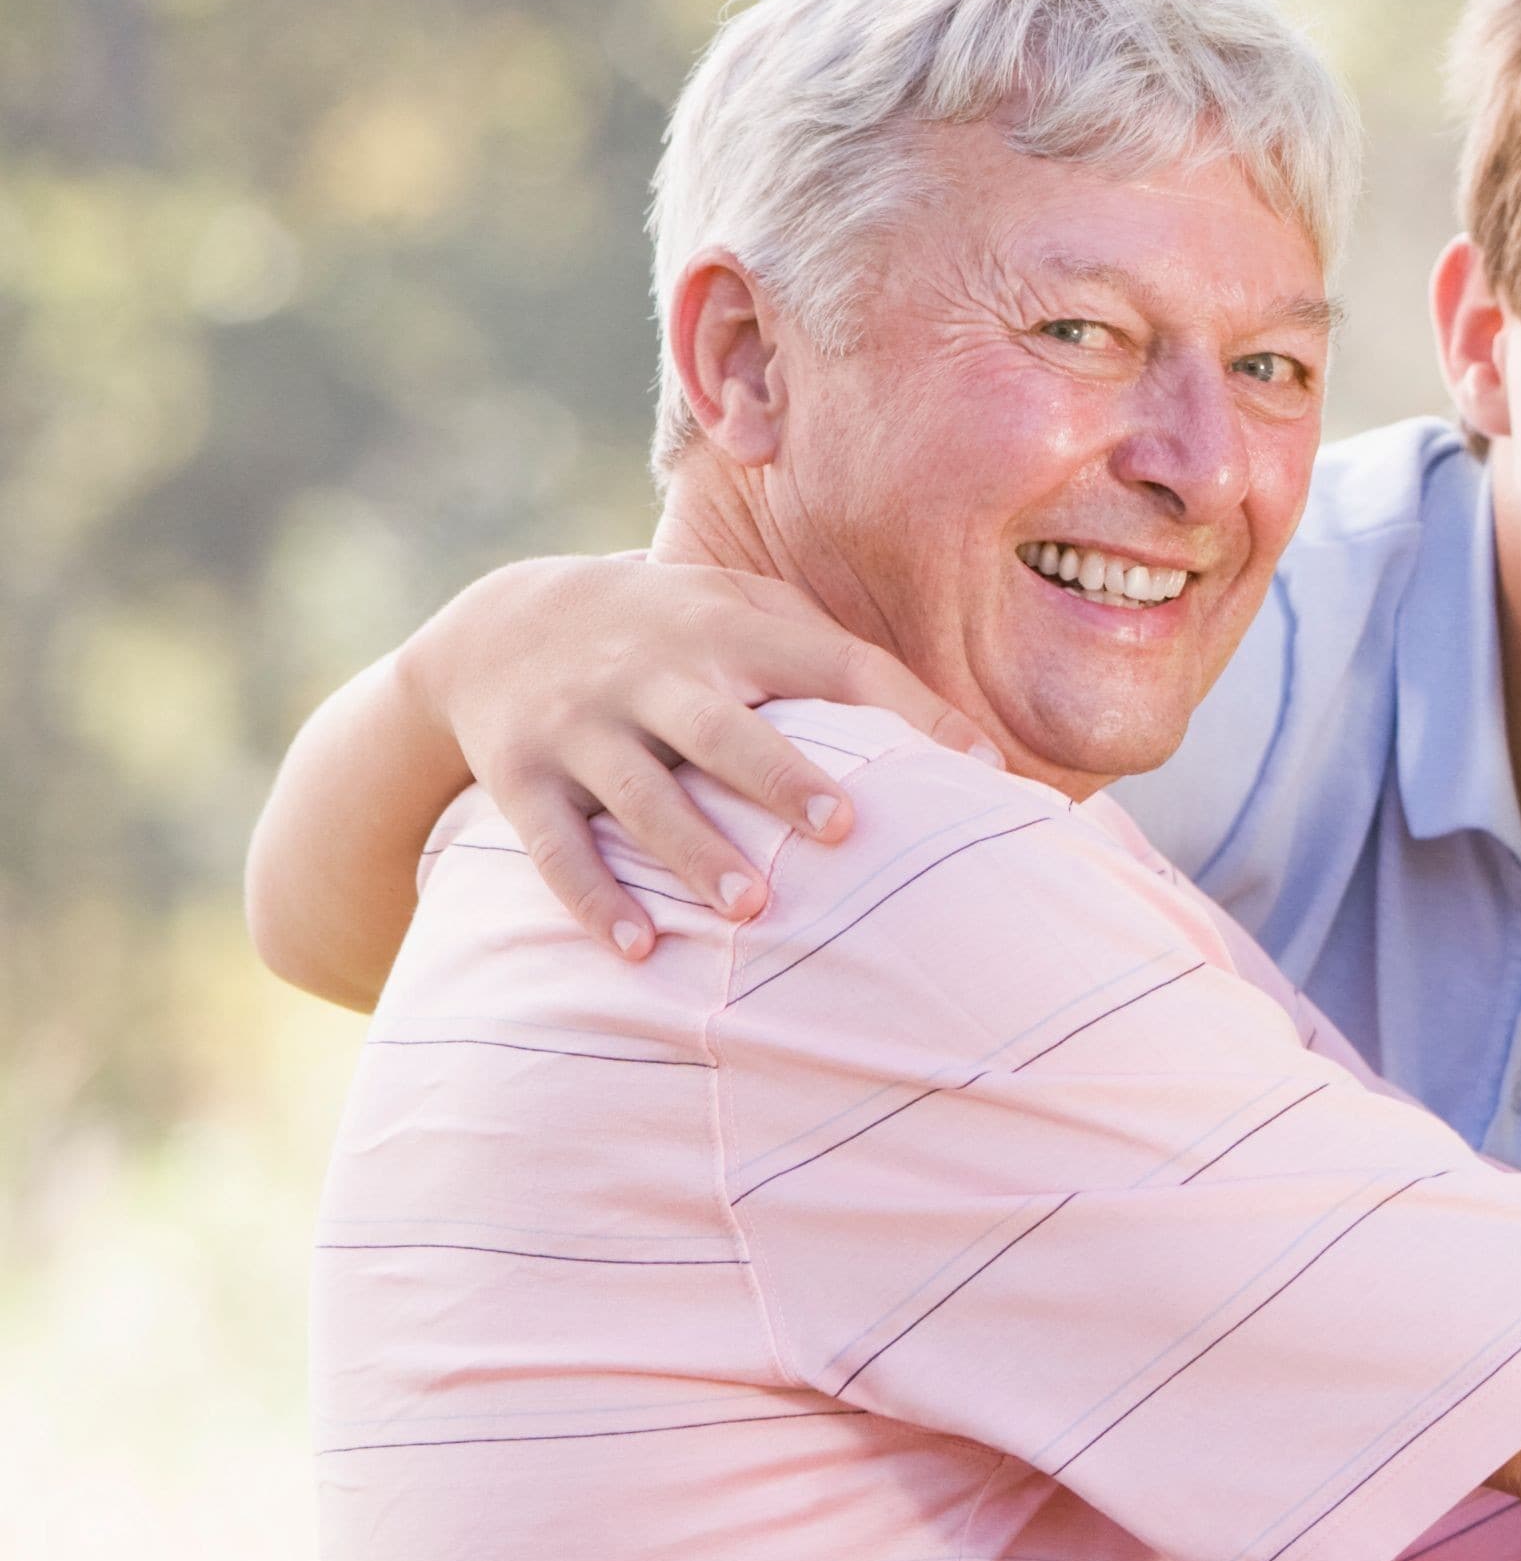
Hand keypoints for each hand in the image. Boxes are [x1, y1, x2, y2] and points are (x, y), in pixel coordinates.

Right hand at [402, 553, 987, 961]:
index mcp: (723, 630)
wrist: (499, 623)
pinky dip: (593, 898)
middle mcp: (648, 674)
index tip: (980, 768)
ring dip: (693, 852)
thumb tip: (975, 750)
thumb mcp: (744, 610)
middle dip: (778, 777)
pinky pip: (553, 845)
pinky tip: (639, 950)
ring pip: (639, 795)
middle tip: (842, 827)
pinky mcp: (519, 776)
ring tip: (751, 907)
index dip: (908, 708)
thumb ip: (842, 659)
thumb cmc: (675, 632)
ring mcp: (579, 726)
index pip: (831, 663)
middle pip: (719, 730)